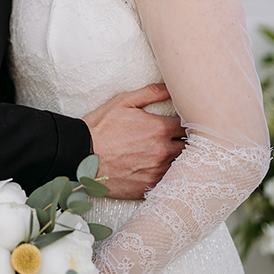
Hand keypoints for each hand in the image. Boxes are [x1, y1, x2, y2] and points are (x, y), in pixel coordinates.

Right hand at [83, 83, 184, 199]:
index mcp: (160, 129)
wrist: (82, 155)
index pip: (190, 125)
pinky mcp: (150, 187)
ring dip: (182, 159)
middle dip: (189, 141)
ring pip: (183, 166)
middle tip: (183, 137)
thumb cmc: (101, 128)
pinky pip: (170, 181)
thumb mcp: (123, 102)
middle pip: (191, 147)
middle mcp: (163, 151)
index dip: (190, 122)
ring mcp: (158, 171)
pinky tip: (163, 168)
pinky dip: (170, 175)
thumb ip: (151, 93)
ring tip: (174, 153)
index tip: (187, 121)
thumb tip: (171, 87)